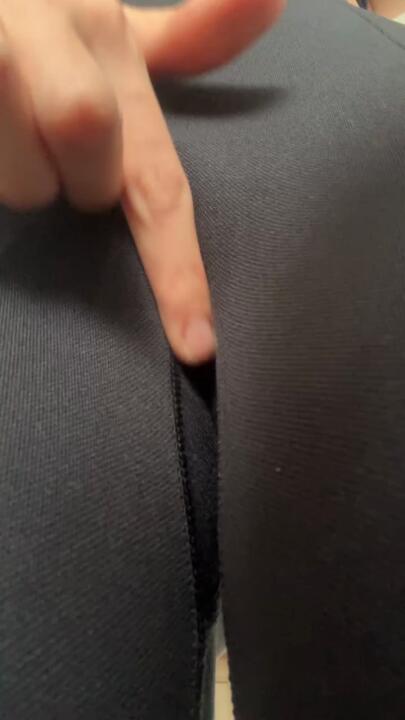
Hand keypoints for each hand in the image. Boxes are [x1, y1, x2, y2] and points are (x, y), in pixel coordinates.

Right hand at [0, 0, 283, 362]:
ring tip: (11, 127)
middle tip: (53, 145)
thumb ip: (185, 38)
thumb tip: (269, 4)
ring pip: (21, 185)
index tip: (196, 347)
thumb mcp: (112, 21)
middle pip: (86, 175)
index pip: (158, 180)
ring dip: (17, 173)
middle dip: (71, 185)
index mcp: (109, 39)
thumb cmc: (39, 13)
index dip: (180, 271)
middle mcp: (51, 37)